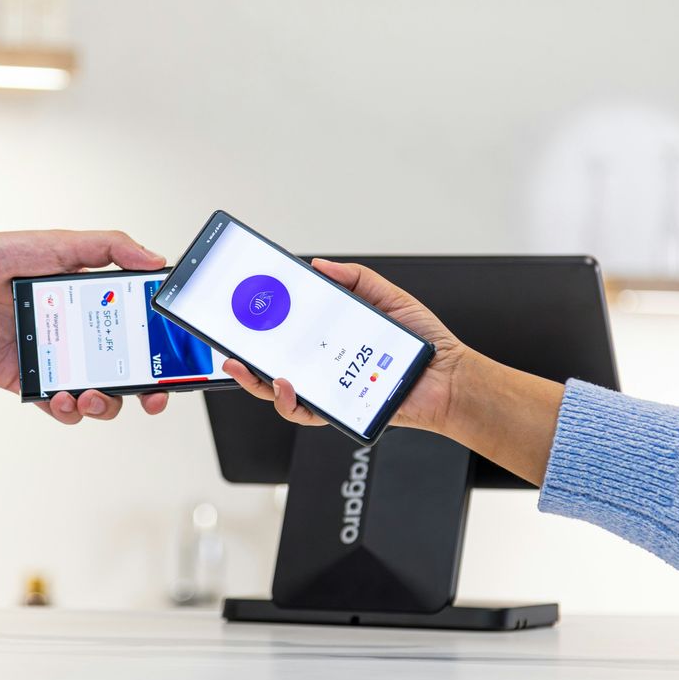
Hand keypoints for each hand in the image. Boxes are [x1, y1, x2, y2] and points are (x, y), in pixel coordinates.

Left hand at [0, 220, 170, 423]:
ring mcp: (56, 360)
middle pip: (127, 372)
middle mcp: (78, 335)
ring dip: (104, 404)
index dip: (162, 349)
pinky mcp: (28, 381)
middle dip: (146, 390)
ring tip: (91, 394)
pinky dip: (67, 410)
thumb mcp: (61, 243)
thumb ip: (111, 248)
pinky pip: (58, 408)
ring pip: (97, 397)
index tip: (176, 360)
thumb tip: (154, 257)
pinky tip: (63, 397)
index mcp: (93, 303)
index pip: (139, 330)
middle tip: (151, 395)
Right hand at [221, 258, 473, 433]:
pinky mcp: (339, 411)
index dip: (262, 327)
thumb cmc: (423, 343)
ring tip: (249, 368)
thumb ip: (354, 279)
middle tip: (229, 347)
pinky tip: (286, 385)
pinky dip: (290, 401)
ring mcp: (330, 391)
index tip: (243, 312)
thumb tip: (319, 266)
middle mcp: (326, 367)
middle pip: (273, 366)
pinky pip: (305, 413)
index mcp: (332, 340)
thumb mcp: (387, 298)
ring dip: (257, 382)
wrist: (449, 376)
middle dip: (243, 359)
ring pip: (280, 393)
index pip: (289, 334)